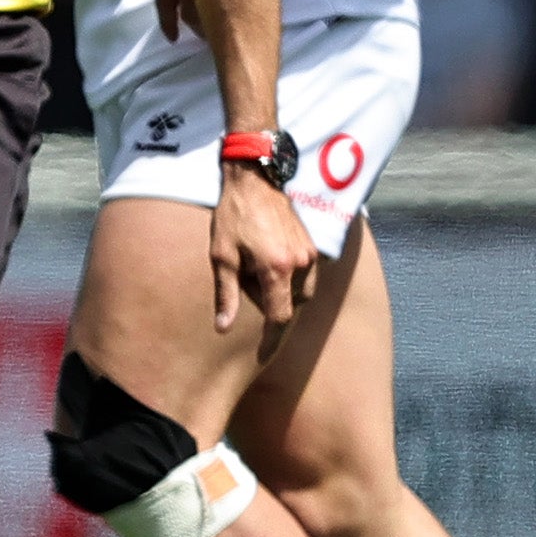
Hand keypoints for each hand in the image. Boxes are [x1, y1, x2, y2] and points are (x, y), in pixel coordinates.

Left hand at [209, 163, 316, 332]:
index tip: (263, 354)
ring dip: (281, 292)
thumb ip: (226, 294)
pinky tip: (269, 265)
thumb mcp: (222, 256)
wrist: (255, 182)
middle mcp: (300, 265)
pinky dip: (289, 281)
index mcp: (277, 269)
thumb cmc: (233, 217)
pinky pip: (305, 277)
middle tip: (246, 282)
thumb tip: (223, 328)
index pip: (280, 316)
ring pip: (300, 292)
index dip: (271, 338)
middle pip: (290, 304)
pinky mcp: (314, 247)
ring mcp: (311, 255)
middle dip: (270, 304)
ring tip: (255, 271)